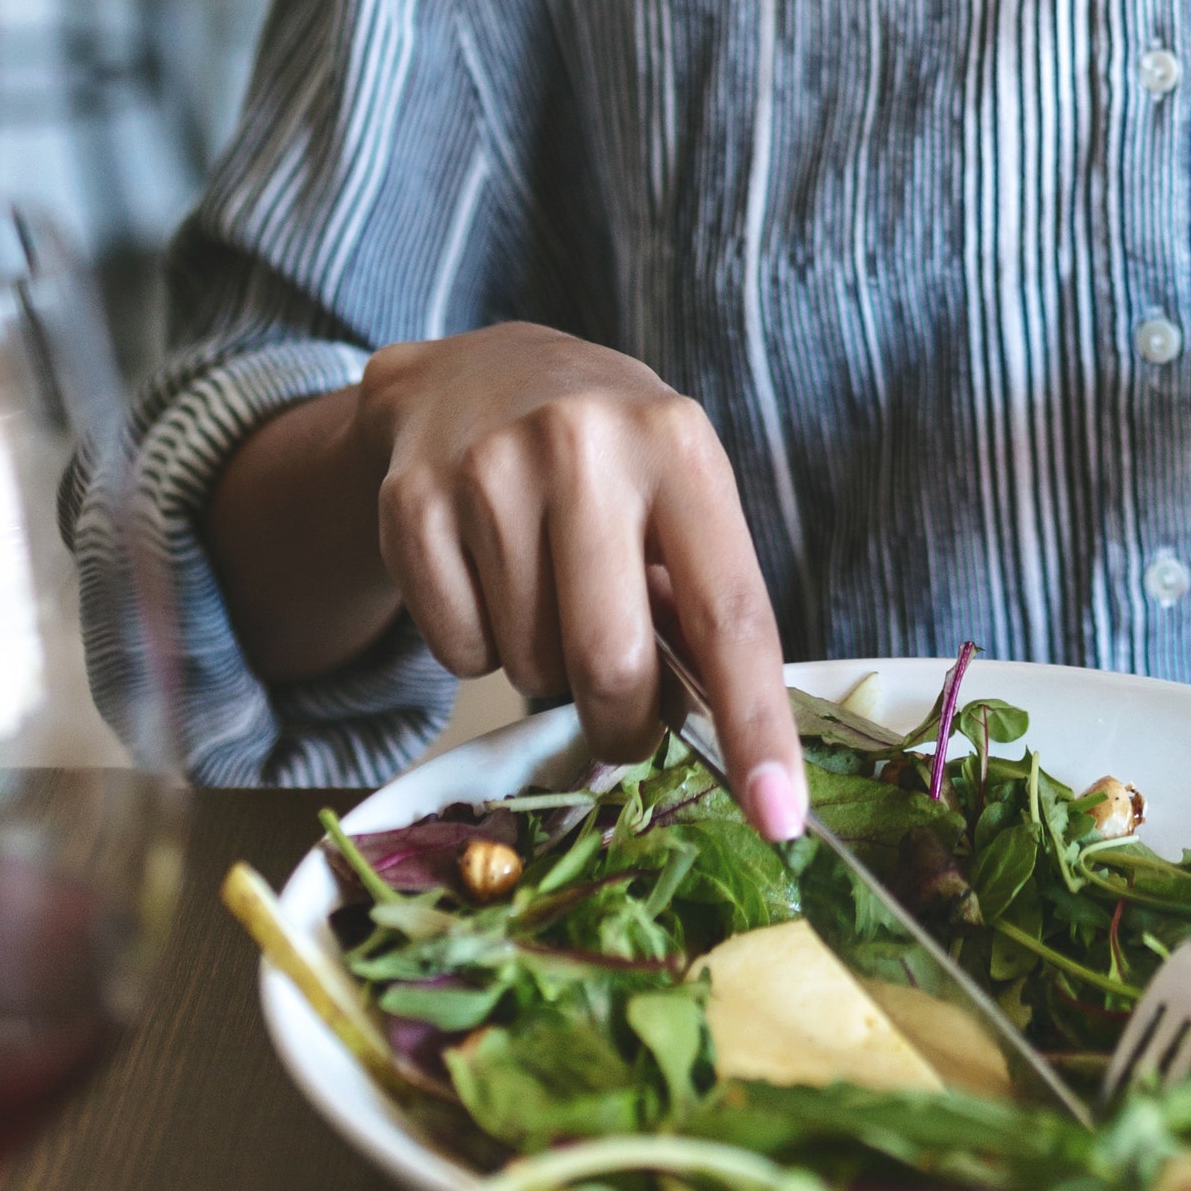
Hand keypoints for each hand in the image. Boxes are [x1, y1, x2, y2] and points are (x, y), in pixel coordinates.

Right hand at [207, 324, 805, 838]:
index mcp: (677, 444)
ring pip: (528, 665)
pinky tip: (487, 576)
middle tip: (624, 719)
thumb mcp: (676, 491)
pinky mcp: (412, 504)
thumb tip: (719, 733)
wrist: (474, 373)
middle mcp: (584, 444)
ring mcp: (488, 470)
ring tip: (548, 594)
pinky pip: (457, 654)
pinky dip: (478, 648)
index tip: (778, 816)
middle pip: (609, 662)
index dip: (756, 724)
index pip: (729, 612)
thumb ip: (699, 599)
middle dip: (623, 723)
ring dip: (544, 669)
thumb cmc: (606, 456)